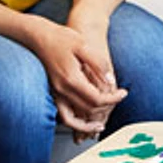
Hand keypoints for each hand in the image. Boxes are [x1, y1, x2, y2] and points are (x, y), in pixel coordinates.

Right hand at [25, 17, 126, 138]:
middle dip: (106, 108)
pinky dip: (74, 121)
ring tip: (99, 125)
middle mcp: (61, 90)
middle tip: (117, 99)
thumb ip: (98, 64)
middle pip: (87, 110)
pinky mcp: (53, 93)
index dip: (113, 99)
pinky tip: (84, 118)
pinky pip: (63, 114)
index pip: (97, 99)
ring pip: (71, 119)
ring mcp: (55, 93)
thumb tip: (110, 81)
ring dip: (87, 125)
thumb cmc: (61, 38)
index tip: (123, 93)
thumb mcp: (83, 45)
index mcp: (71, 79)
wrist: (39, 36)